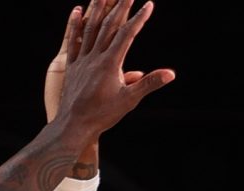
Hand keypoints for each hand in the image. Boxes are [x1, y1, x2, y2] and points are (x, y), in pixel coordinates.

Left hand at [47, 0, 172, 148]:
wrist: (74, 125)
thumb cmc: (103, 115)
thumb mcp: (129, 100)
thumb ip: (149, 83)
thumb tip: (170, 73)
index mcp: (110, 63)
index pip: (127, 34)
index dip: (139, 18)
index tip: (148, 4)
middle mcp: (95, 57)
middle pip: (109, 25)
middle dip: (120, 6)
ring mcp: (82, 59)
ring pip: (91, 28)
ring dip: (98, 8)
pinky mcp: (72, 65)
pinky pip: (74, 40)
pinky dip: (76, 24)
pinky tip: (79, 11)